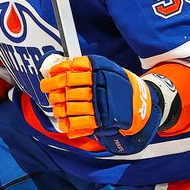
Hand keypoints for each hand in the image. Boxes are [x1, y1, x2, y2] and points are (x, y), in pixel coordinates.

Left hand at [40, 55, 165, 154]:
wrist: (142, 104)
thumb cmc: (121, 85)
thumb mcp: (109, 68)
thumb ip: (89, 66)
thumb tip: (63, 66)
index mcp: (101, 72)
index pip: (73, 71)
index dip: (58, 73)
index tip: (49, 75)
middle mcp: (100, 87)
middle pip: (69, 87)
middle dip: (54, 90)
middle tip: (47, 90)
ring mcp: (101, 105)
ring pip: (71, 106)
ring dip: (60, 107)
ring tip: (56, 107)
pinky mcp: (102, 121)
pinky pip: (81, 123)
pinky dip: (70, 124)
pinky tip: (64, 123)